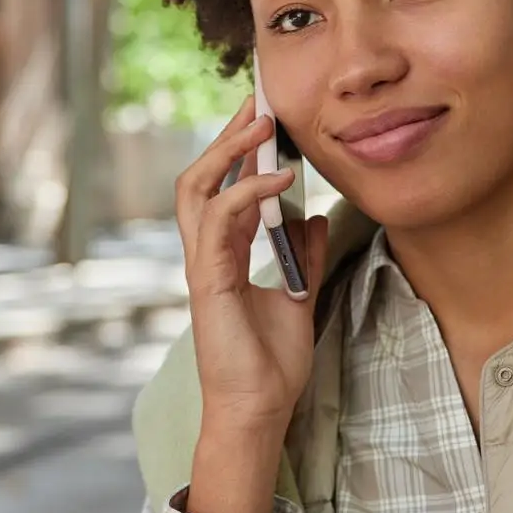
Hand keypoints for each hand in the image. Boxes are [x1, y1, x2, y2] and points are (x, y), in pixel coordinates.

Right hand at [174, 94, 331, 434]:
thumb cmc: (271, 363)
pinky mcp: (208, 279)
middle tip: (257, 103)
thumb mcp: (298, 295)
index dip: (238, 151)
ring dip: (229, 151)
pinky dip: (247, 192)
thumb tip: (316, 218)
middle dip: (225, 137)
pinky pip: (219, 220)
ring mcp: (203, 265)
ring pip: (196, 189)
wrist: (260, 409)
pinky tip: (280, 178)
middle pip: (199, 178)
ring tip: (262, 125)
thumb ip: (303, 255)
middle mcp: (206, 255)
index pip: (222, 189)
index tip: (263, 118)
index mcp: (223, 257)